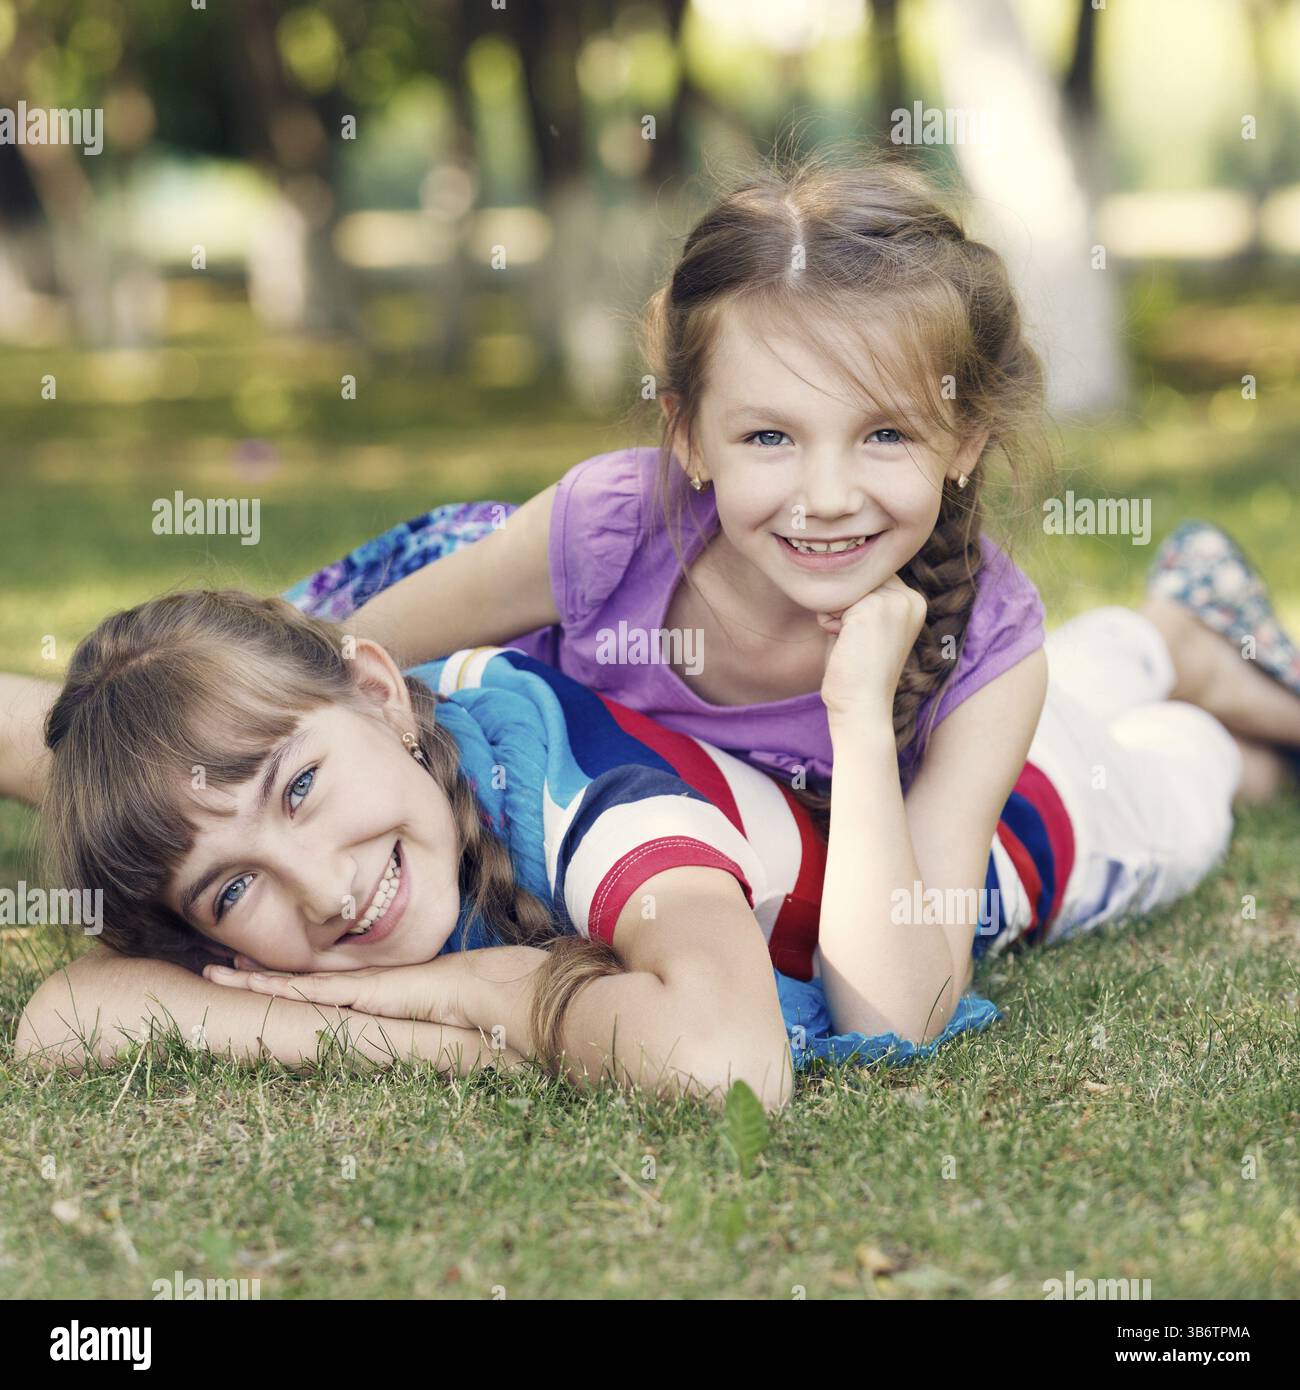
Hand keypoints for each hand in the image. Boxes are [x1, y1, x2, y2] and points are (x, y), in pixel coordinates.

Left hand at [202, 957, 474, 1030]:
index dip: (276, 981)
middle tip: (216, 968)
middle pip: (290, 980)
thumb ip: (388, 1037)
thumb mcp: (406, 1030)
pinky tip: (252, 984)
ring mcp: (350, 986)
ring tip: (213, 974)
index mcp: (356, 996)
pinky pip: (310, 992)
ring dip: (250, 980)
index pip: (307, 988)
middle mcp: (347, 987)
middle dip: (251, 974)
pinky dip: (279, 988)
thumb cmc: (444, 1014)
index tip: (247, 974)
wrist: (466, 996)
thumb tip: (381, 1053)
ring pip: (289, 982)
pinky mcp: (357, 991)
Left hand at [817, 573, 927, 722]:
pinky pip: (833, 599)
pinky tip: (842, 643)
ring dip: (835, 613)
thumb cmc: (856, 672)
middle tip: (851, 640)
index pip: (872, 577)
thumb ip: (860, 598)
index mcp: (914, 602)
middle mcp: (910, 598)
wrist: (861, 707)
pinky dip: (828, 621)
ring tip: (848, 642)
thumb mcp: (865, 628)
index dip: (853, 603)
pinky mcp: (873, 608)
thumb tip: (836, 571)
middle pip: (858, 577)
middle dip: (844, 605)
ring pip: (844, 587)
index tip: (858, 636)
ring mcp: (894, 601)